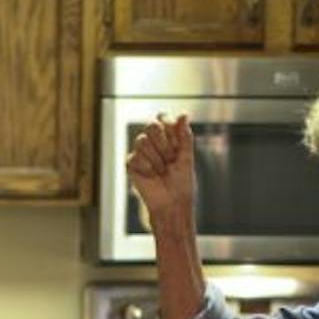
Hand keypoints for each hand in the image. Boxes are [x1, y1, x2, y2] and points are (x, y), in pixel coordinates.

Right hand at [126, 114, 195, 228]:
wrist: (172, 203)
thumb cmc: (182, 182)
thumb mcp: (187, 157)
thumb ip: (185, 136)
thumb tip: (183, 114)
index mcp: (168, 137)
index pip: (163, 118)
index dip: (169, 127)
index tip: (177, 145)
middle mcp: (153, 142)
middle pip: (151, 125)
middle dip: (164, 144)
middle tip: (170, 159)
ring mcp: (141, 152)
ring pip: (141, 140)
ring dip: (156, 158)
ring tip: (162, 170)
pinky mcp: (131, 164)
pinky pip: (135, 157)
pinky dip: (147, 168)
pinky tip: (152, 176)